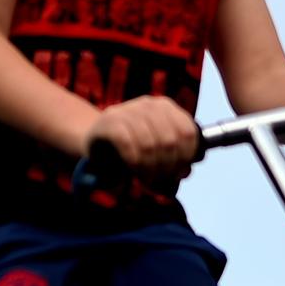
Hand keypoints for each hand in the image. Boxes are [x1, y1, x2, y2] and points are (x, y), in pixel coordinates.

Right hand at [83, 96, 198, 186]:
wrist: (96, 139)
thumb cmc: (131, 146)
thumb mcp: (156, 149)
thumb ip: (174, 158)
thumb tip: (185, 171)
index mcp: (165, 107)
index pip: (188, 132)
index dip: (186, 157)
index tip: (177, 173)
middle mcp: (148, 105)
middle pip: (170, 141)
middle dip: (167, 167)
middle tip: (158, 180)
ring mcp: (127, 110)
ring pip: (150, 145)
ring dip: (149, 169)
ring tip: (145, 179)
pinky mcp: (109, 121)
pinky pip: (128, 145)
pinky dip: (134, 163)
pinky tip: (133, 171)